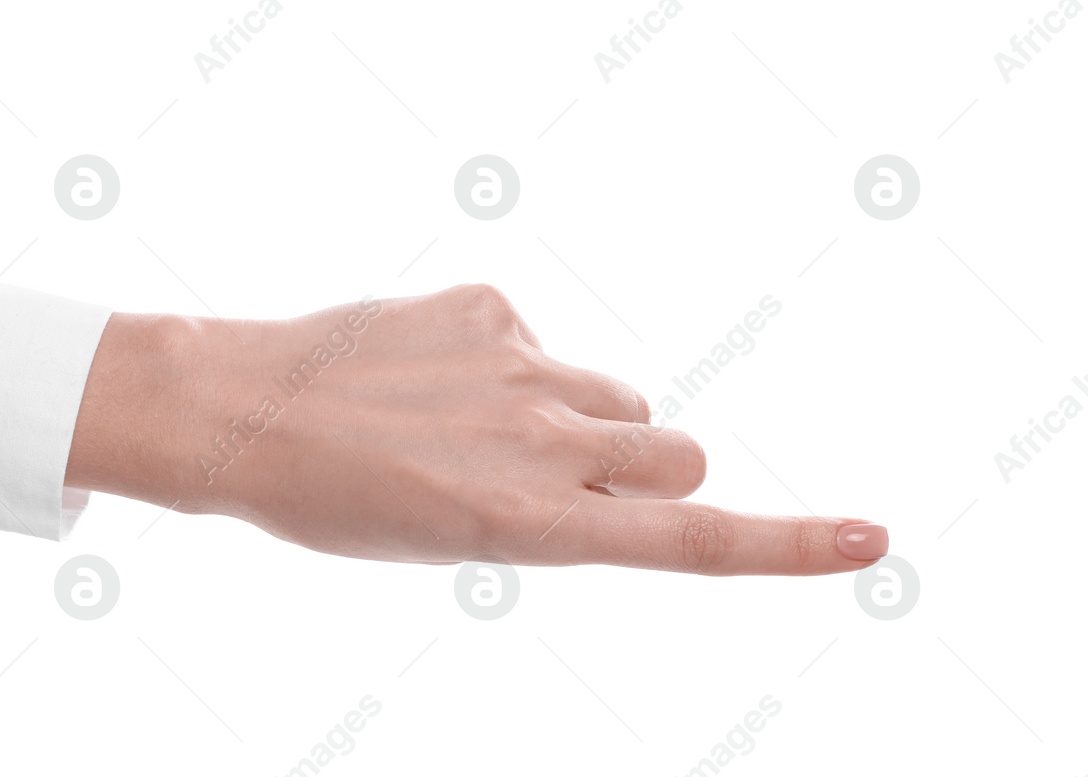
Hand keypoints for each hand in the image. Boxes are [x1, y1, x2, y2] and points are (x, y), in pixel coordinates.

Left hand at [65, 284, 887, 574]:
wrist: (241, 413)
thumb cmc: (339, 499)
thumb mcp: (452, 542)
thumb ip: (553, 513)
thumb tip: (623, 460)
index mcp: (525, 522)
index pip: (684, 539)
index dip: (786, 545)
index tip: (869, 539)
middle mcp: (540, 441)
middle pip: (678, 452)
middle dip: (653, 473)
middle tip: (575, 480)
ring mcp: (518, 364)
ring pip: (618, 397)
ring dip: (582, 419)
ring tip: (482, 428)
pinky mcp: (489, 305)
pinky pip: (544, 343)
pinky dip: (512, 366)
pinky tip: (435, 378)